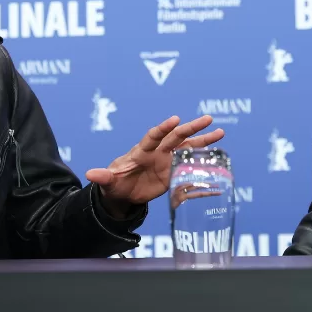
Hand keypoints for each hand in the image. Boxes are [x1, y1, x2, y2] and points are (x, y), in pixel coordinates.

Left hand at [86, 115, 224, 210]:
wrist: (124, 192)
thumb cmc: (115, 183)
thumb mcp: (109, 182)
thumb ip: (103, 177)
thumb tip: (90, 174)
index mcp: (142, 151)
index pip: (153, 136)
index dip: (163, 128)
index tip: (175, 119)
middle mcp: (158, 152)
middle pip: (176, 137)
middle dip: (191, 128)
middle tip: (208, 119)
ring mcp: (168, 160)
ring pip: (188, 147)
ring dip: (203, 140)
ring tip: (220, 132)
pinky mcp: (174, 172)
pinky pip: (191, 166)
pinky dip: (204, 165)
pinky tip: (219, 163)